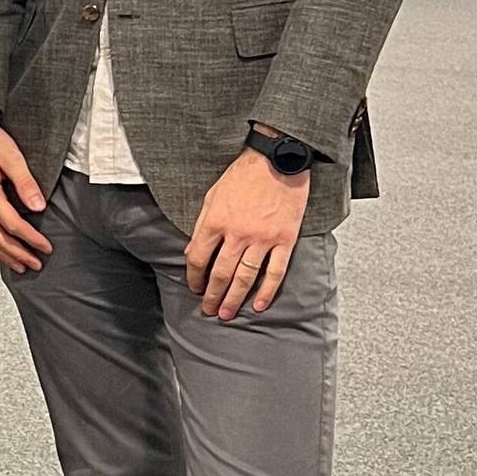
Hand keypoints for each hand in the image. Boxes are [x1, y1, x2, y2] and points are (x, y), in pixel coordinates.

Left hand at [186, 145, 307, 318]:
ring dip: (234, 298)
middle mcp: (237, 234)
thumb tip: (191, 253)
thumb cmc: (241, 177)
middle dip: (212, 295)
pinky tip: (257, 305)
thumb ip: (201, 226)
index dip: (193, 277)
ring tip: (226, 313)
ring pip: (246, 277)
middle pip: (221, 273)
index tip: (193, 288)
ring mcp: (263, 239)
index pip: (198, 258)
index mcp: (215, 221)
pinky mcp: (285, 240)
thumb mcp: (211, 197)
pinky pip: (275, 272)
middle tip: (208, 310)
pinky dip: (266, 291)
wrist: (276, 162)